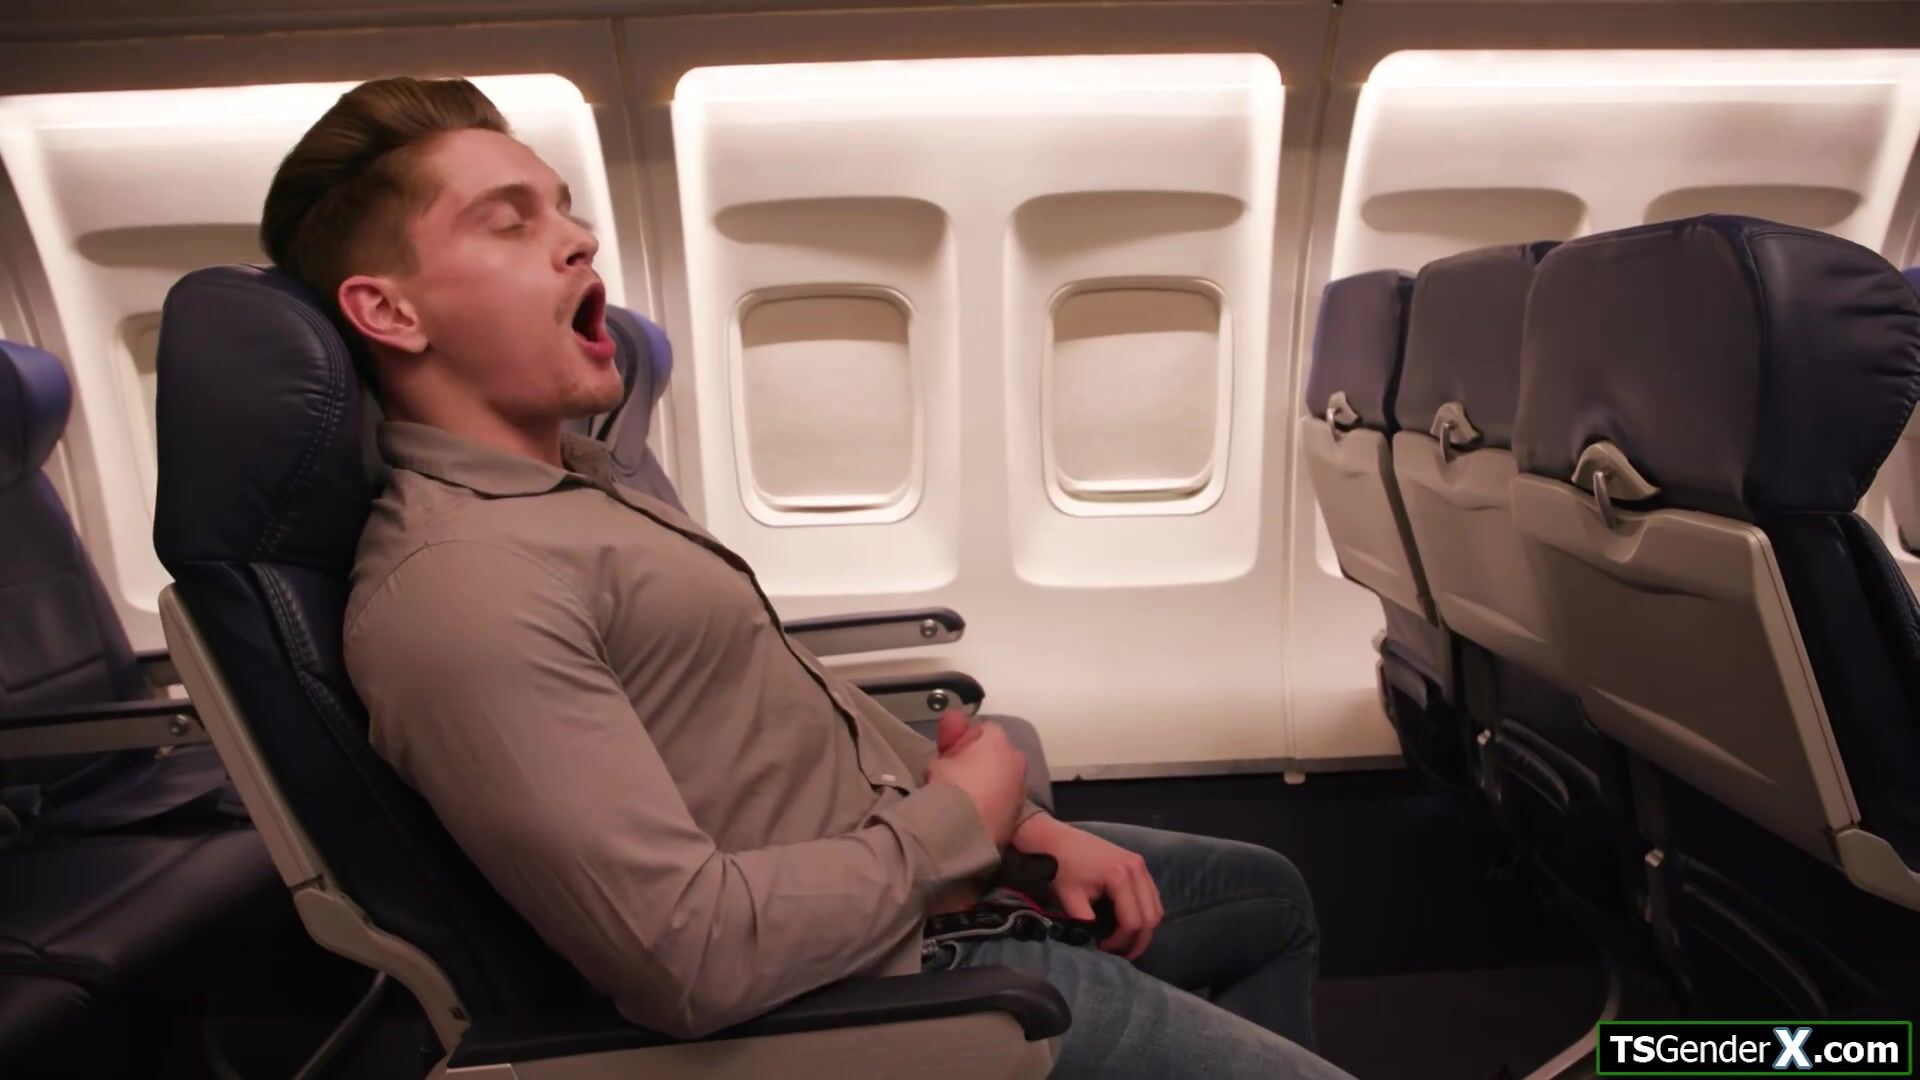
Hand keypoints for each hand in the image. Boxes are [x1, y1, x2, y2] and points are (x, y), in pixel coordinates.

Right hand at [926, 711, 1025, 845]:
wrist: (966, 831)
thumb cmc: (950, 787)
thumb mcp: (940, 759)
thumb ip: (950, 735)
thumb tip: (953, 715)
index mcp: (997, 740)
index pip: (982, 728)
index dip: (964, 740)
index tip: (949, 754)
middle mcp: (1016, 758)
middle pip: (996, 752)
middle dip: (979, 760)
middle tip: (956, 775)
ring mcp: (1021, 785)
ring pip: (1002, 775)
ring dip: (988, 780)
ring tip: (965, 796)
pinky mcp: (1019, 810)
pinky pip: (1004, 797)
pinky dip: (993, 799)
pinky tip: (975, 810)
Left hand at [1014, 814, 1163, 959]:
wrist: (1056, 839)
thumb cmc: (1061, 867)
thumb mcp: (1070, 898)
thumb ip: (1086, 923)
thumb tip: (1096, 945)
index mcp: (1120, 876)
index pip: (1132, 921)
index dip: (1121, 942)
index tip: (1103, 950)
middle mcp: (1137, 869)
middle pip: (1151, 917)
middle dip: (1138, 940)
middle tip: (1121, 954)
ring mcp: (1140, 864)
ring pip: (1156, 907)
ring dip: (1144, 928)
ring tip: (1125, 941)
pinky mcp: (1138, 863)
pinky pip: (1151, 895)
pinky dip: (1145, 912)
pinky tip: (1128, 921)